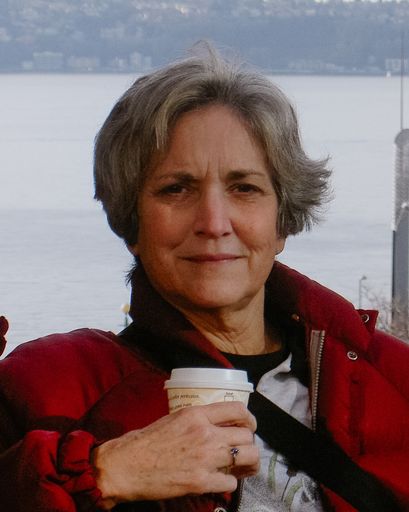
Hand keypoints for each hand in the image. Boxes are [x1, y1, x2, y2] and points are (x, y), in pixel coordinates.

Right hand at [92, 401, 258, 507]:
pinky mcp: (200, 481)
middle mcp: (205, 433)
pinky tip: (221, 481)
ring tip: (243, 467)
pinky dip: (228, 483)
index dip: (250, 419)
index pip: (238, 410)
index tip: (250, 425)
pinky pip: (231, 483)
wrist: (126, 465)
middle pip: (247, 436)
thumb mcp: (174, 419)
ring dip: (248, 463)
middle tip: (244, 450)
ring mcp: (205, 458)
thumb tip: (217, 424)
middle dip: (249, 444)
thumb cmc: (145, 442)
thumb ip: (198, 420)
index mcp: (197, 414)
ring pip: (247, 457)